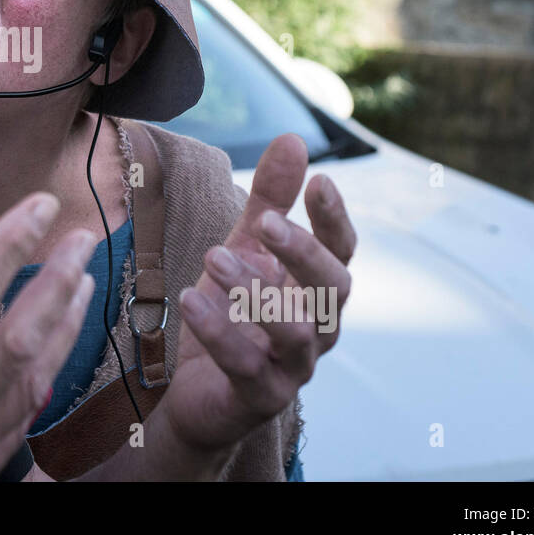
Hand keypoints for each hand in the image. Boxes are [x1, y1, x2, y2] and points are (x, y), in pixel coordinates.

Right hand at [0, 194, 95, 479]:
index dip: (9, 245)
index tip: (38, 204)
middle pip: (20, 340)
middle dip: (58, 284)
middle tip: (83, 240)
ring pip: (32, 384)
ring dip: (63, 328)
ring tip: (82, 284)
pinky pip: (23, 423)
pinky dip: (46, 378)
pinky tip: (54, 351)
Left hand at [162, 133, 354, 460]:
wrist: (199, 393)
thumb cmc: (232, 314)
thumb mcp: (245, 249)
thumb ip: (269, 201)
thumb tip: (293, 138)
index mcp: (317, 290)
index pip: (342, 250)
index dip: (334, 218)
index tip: (319, 181)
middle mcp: (318, 328)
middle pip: (333, 289)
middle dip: (303, 253)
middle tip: (266, 222)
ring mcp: (293, 367)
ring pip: (294, 331)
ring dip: (256, 290)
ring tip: (215, 255)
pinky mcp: (260, 397)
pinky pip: (247, 366)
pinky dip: (221, 332)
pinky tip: (191, 299)